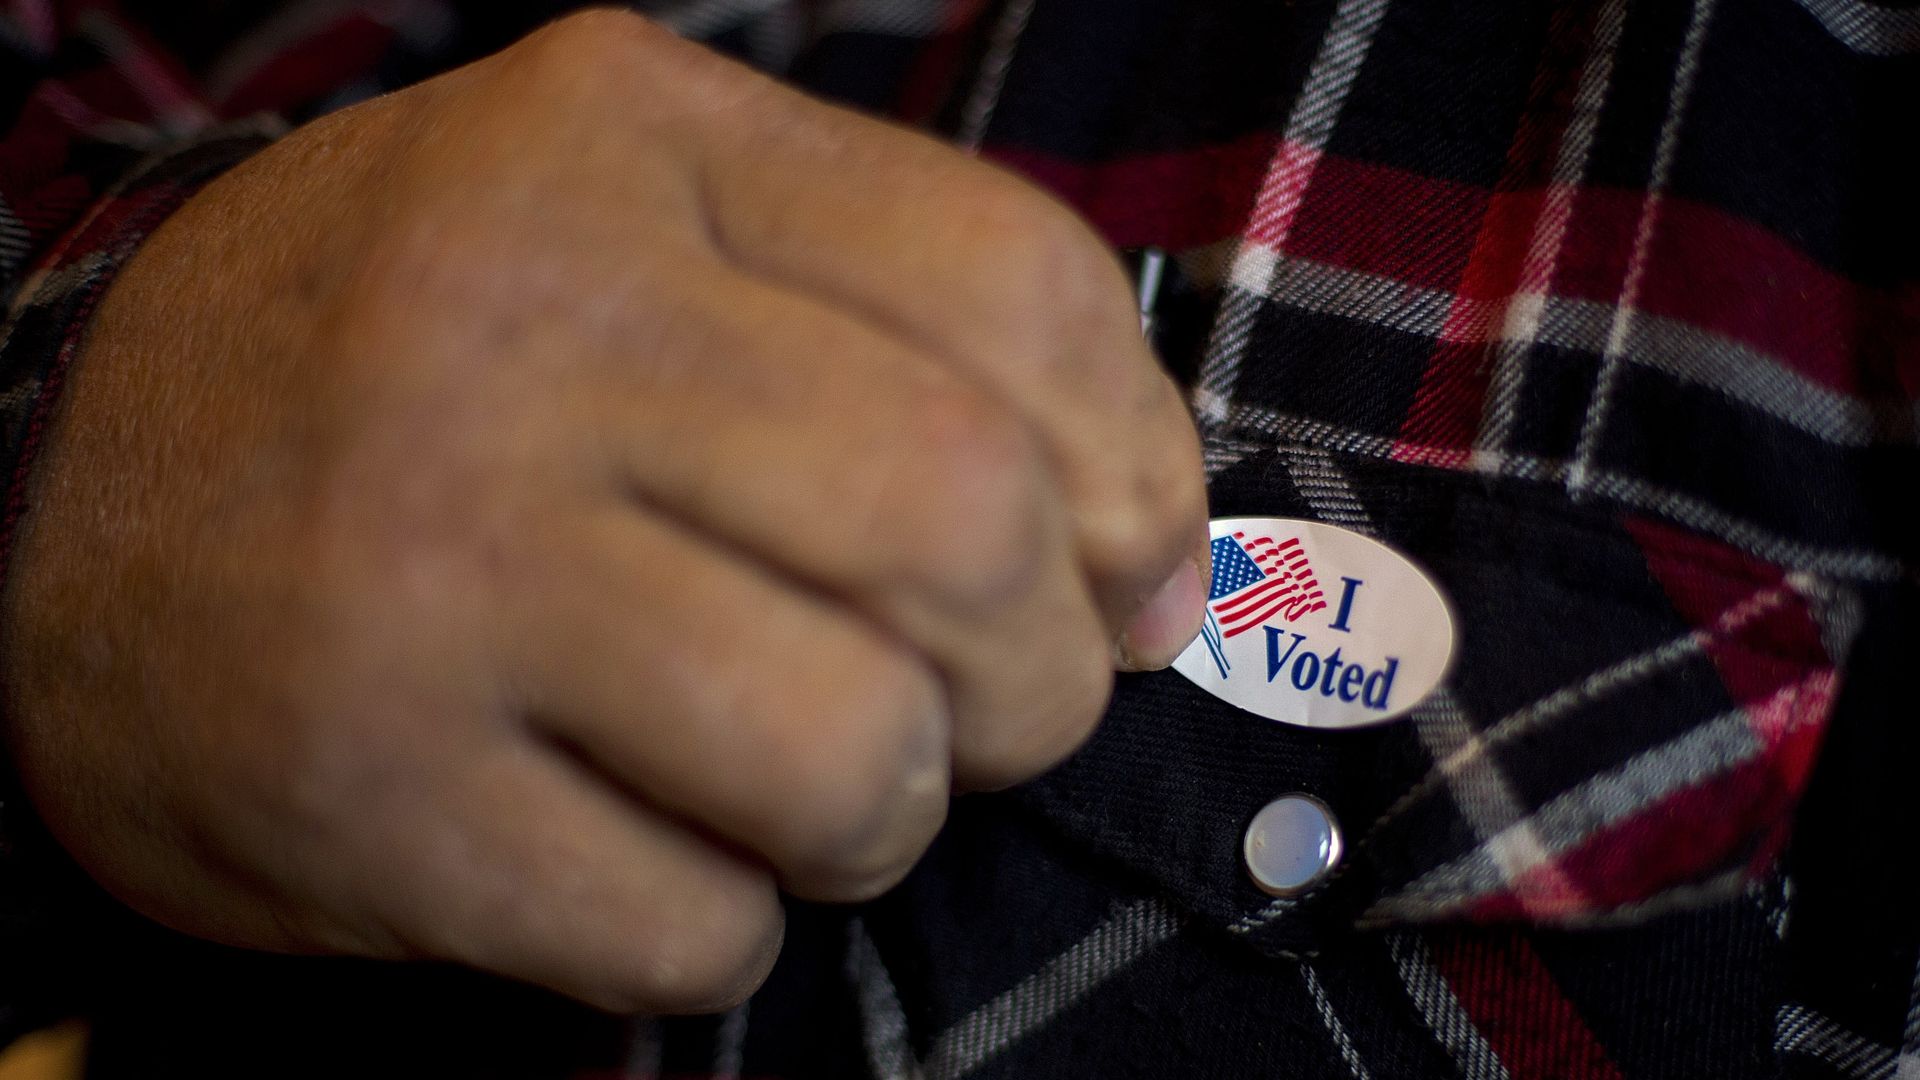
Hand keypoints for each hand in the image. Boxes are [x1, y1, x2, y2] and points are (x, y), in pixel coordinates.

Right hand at [0, 10, 1206, 1012]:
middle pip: (963, 520)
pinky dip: (729, 926)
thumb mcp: (641, 241)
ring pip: (852, 751)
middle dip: (1038, 674)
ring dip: (889, 814)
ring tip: (817, 784)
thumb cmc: (421, 371)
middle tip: (986, 706)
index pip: (1019, 286)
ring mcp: (432, 557)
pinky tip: (649, 851)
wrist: (56, 493)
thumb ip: (910, 342)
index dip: (1136, 469)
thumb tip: (1159, 566)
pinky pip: (693, 927)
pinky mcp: (366, 782)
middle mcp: (523, 317)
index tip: (1125, 571)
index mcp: (627, 138)